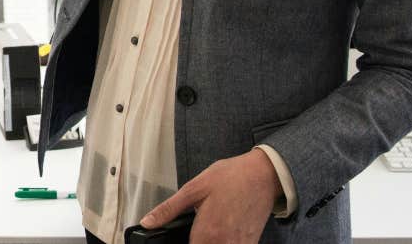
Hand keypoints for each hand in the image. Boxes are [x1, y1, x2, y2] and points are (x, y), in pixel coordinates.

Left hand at [139, 149, 280, 243]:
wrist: (264, 174)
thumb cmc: (230, 177)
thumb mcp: (194, 188)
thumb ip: (169, 209)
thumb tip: (147, 222)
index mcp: (207, 233)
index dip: (185, 243)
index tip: (185, 235)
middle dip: (197, 241)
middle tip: (197, 228)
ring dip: (210, 241)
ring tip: (208, 228)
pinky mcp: (250, 243)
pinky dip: (226, 242)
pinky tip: (222, 230)